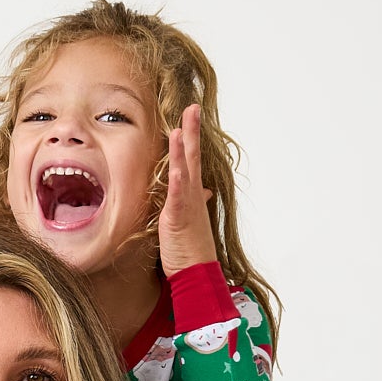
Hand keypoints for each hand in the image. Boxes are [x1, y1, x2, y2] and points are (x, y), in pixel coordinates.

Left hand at [158, 104, 218, 276]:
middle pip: (193, 157)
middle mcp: (193, 195)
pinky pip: (179, 199)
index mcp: (193, 194)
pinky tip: (177, 170)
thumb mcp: (191, 220)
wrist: (197, 273)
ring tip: (180, 128)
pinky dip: (178, 183)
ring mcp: (188, 206)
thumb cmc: (191, 249)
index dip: (191, 137)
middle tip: (192, 107)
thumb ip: (194, 201)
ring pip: (186, 173)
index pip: (192, 160)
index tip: (190, 115)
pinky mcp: (179, 219)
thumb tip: (204, 190)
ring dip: (183, 151)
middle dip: (192, 132)